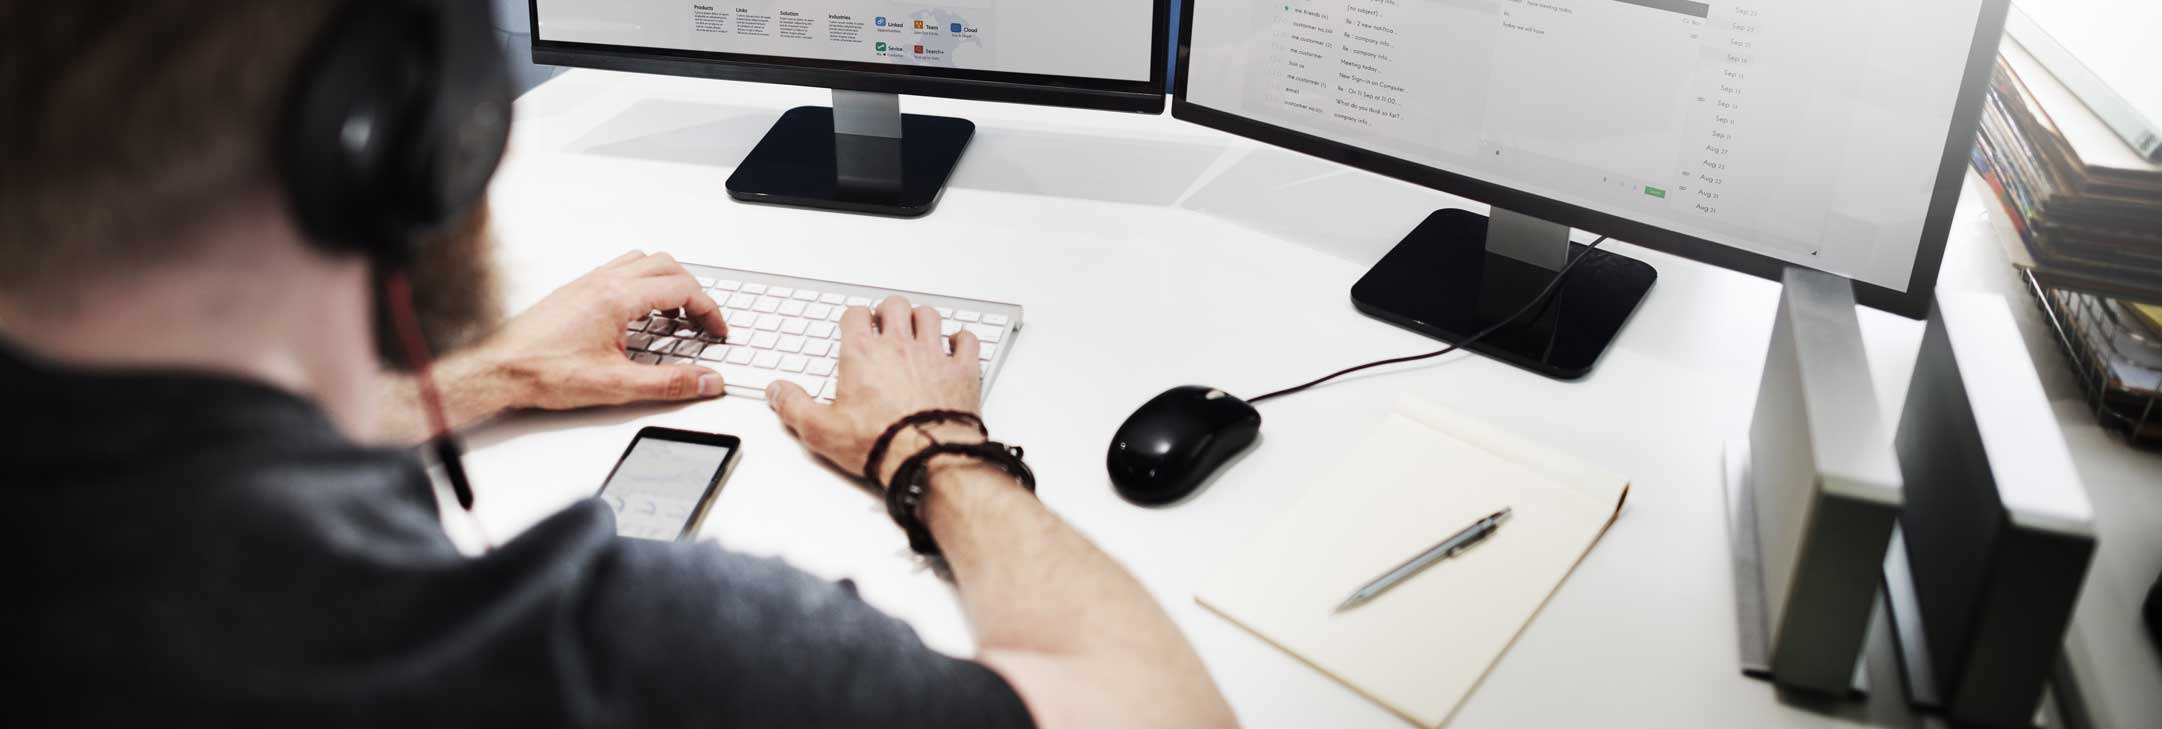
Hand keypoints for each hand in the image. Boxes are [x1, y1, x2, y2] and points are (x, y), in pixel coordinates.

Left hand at [471, 251, 729, 409]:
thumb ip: (669, 383)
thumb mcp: (617, 386)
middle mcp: (602, 282)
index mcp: (617, 298)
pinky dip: (642, 284)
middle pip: (667, 266)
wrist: (499, 369)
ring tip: (675, 316)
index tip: (716, 331)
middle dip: (694, 292)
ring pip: (642, 262)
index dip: (708, 310)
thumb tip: (705, 380)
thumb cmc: (543, 372)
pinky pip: (619, 271)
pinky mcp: (576, 291)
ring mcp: (587, 283)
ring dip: (667, 282)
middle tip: (703, 322)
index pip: (681, 289)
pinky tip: (638, 315)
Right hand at [768, 296, 985, 484]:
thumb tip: (777, 391)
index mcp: (863, 354)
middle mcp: (898, 347)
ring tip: (917, 328)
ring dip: (922, 318)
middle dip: (888, 311)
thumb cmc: (879, 442)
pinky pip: (967, 340)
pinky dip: (962, 339)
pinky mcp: (962, 371)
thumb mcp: (821, 430)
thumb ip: (795, 406)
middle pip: (894, 306)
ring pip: (929, 316)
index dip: (854, 319)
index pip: (856, 316)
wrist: (926, 456)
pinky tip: (956, 345)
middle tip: (885, 323)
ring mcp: (933, 355)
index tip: (854, 327)